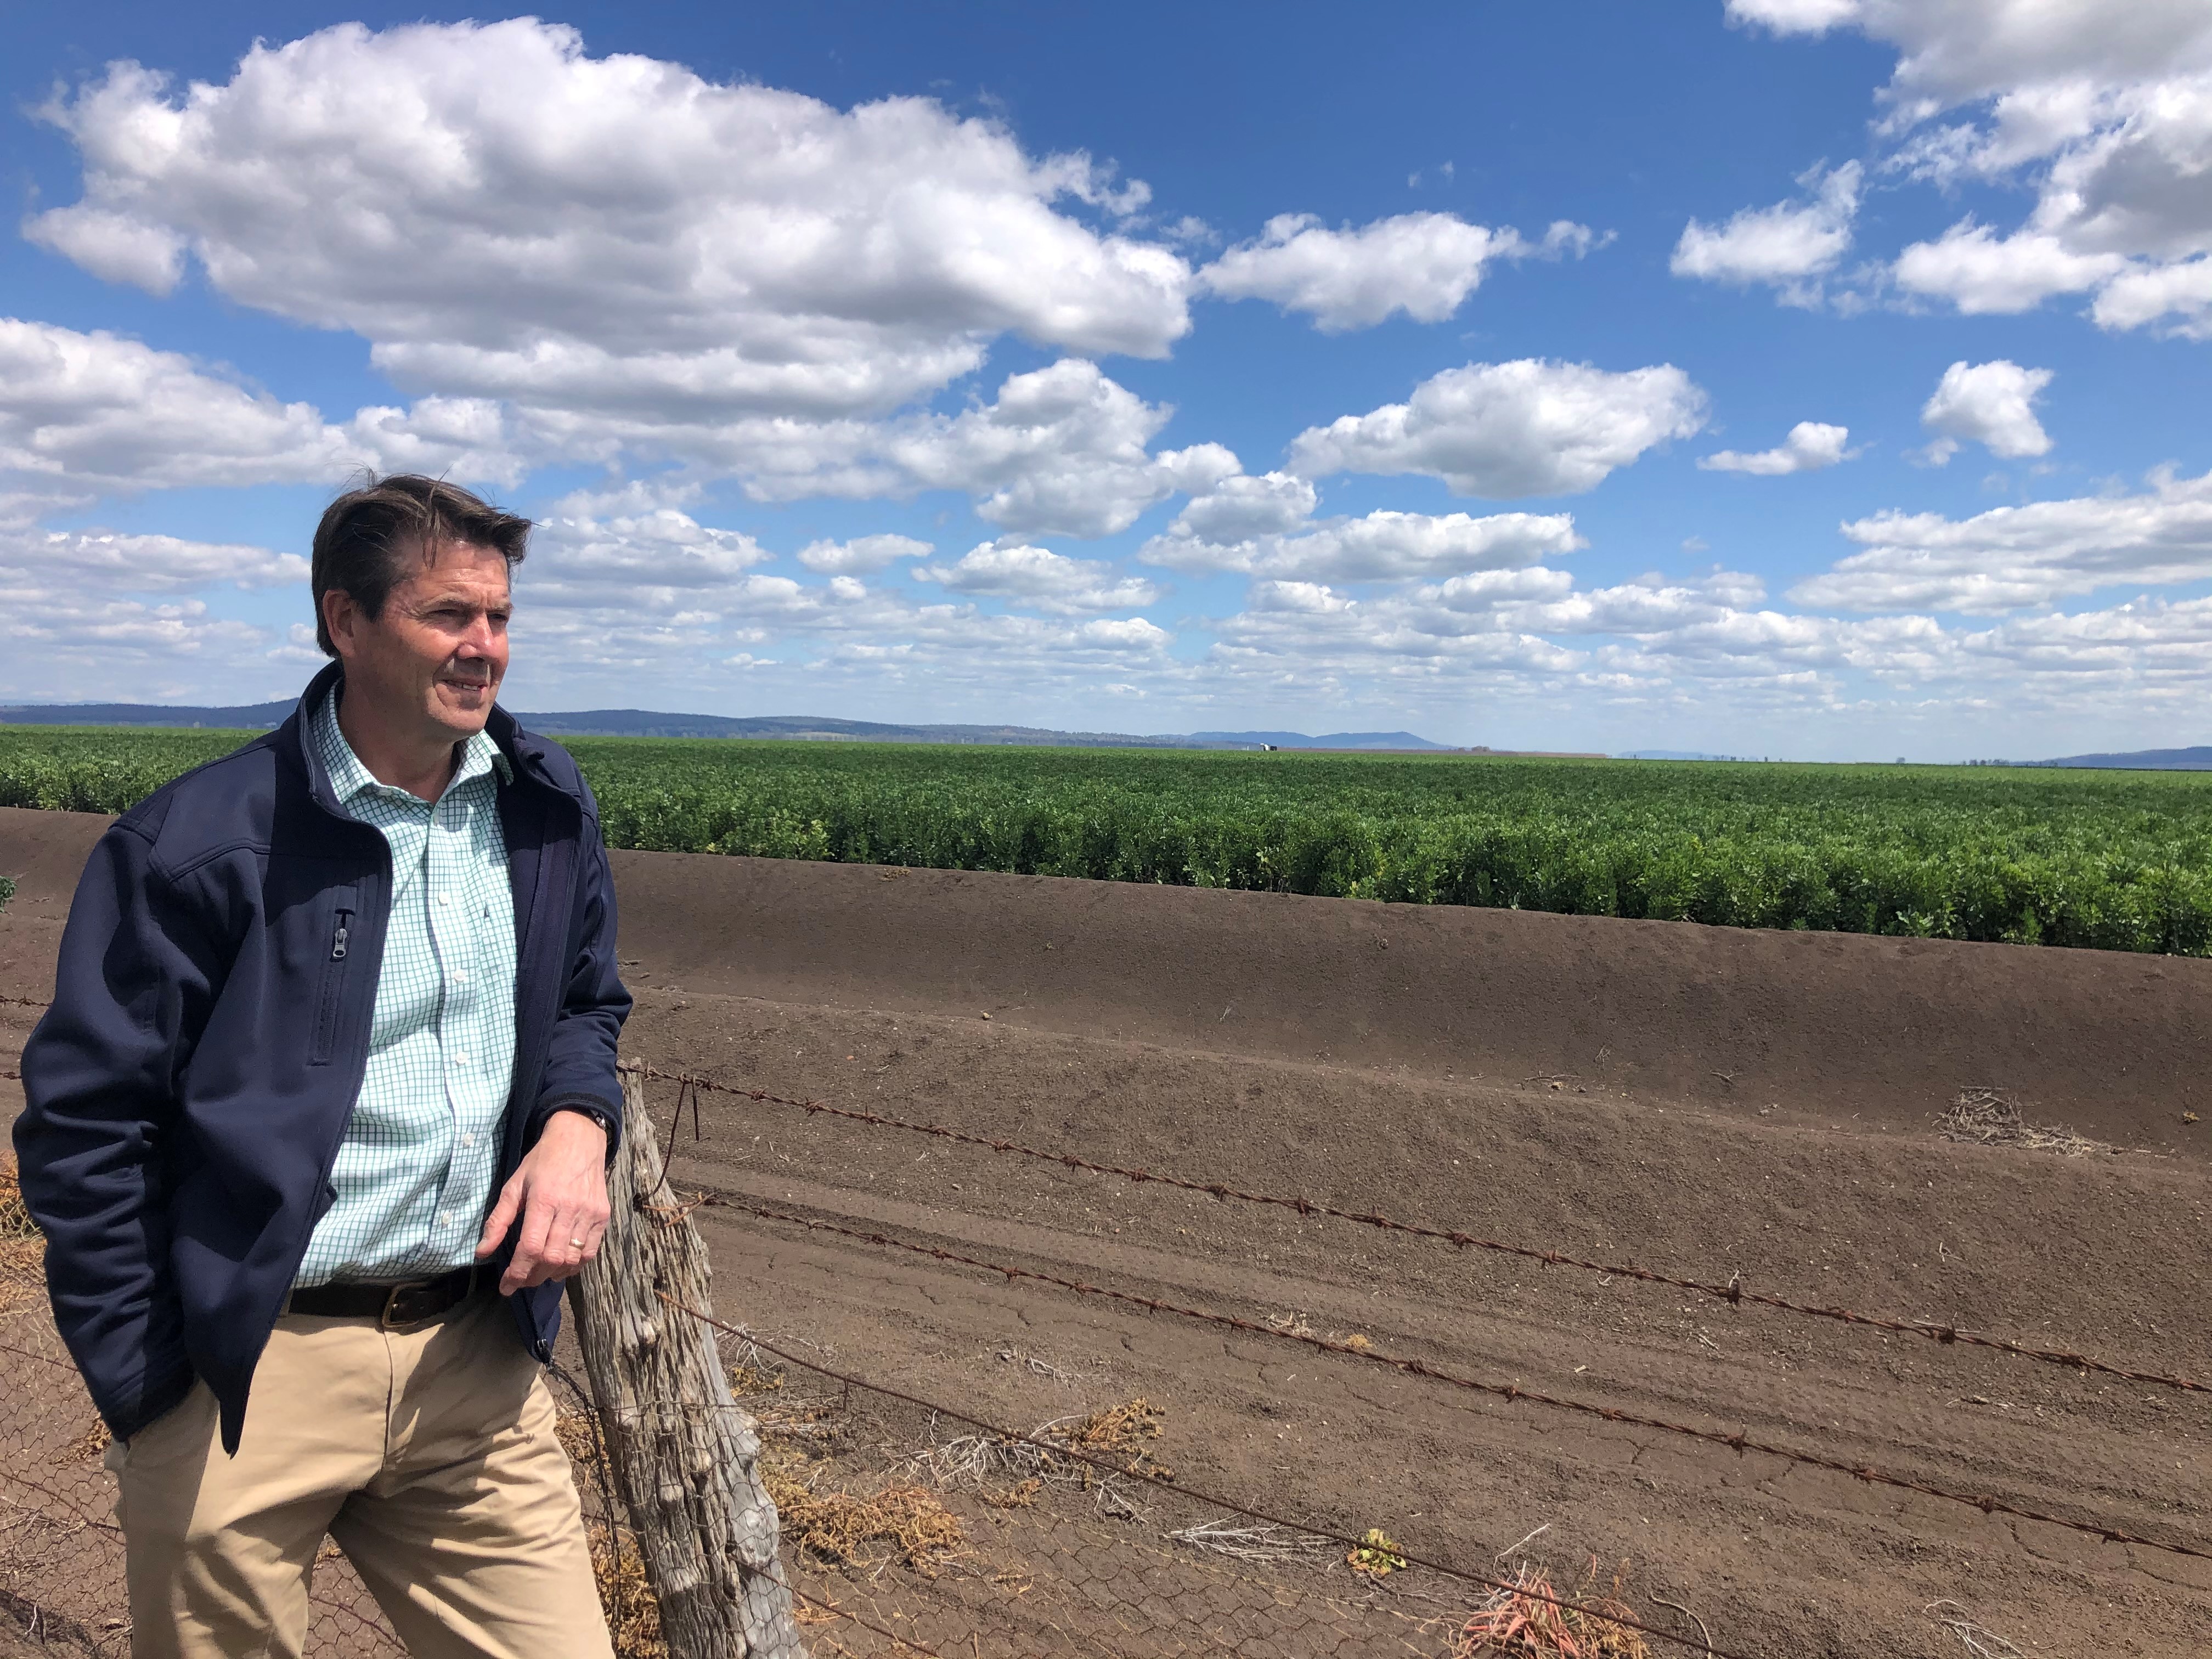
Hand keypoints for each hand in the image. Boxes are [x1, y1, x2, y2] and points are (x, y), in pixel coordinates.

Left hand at [476, 1111, 610, 1294]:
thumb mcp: (514, 1185)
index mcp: (544, 1200)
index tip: (506, 1287)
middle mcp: (570, 1209)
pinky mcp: (603, 1216)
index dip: (517, 1273)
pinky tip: (560, 1265)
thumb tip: (482, 1252)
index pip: (531, 1248)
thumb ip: (499, 1220)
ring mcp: (590, 1214)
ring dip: (552, 1274)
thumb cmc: (542, 1161)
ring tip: (538, 1274)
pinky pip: (590, 1252)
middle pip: (552, 1259)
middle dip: (532, 1277)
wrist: (579, 1140)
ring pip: (571, 1259)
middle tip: (519, 1280)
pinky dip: (574, 1266)